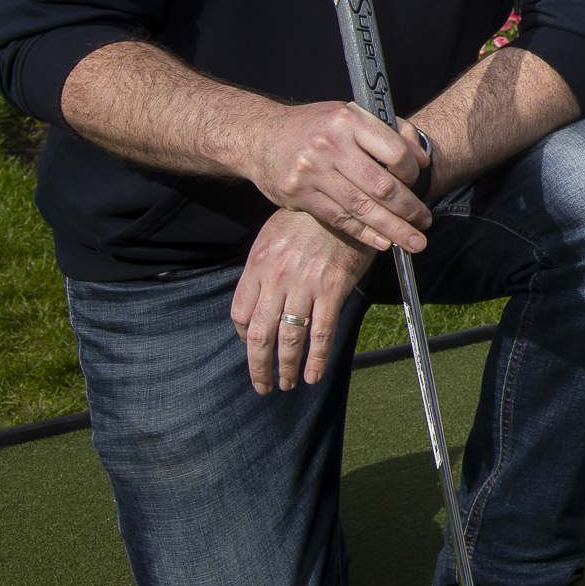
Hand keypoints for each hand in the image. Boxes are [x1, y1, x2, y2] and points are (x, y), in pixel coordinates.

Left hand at [230, 208, 376, 392]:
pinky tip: (314, 374)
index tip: (252, 348)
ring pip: (290, 337)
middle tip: (262, 385)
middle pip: (259, 334)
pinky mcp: (333, 289)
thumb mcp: (274, 236)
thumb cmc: (309, 219)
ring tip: (286, 384)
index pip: (240, 314)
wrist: (344, 200)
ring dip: (286, 367)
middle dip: (258, 366)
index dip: (243, 338)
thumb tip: (258, 299)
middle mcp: (277, 278)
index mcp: (258, 265)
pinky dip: (317, 358)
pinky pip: (322, 332)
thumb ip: (264, 268)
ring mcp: (304, 285)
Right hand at [238, 101, 432, 254]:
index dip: (412, 172)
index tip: (418, 183)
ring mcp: (312, 170)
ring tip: (413, 241)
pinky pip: (339, 219)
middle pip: (380, 186)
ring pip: (362, 207)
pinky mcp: (298, 194)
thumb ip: (391, 132)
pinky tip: (382, 242)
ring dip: (392, 229)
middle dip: (409, 209)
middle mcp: (330, 144)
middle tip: (425, 223)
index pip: (393, 152)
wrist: (260, 135)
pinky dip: (364, 233)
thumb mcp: (351, 115)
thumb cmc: (316, 126)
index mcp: (349, 120)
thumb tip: (422, 159)